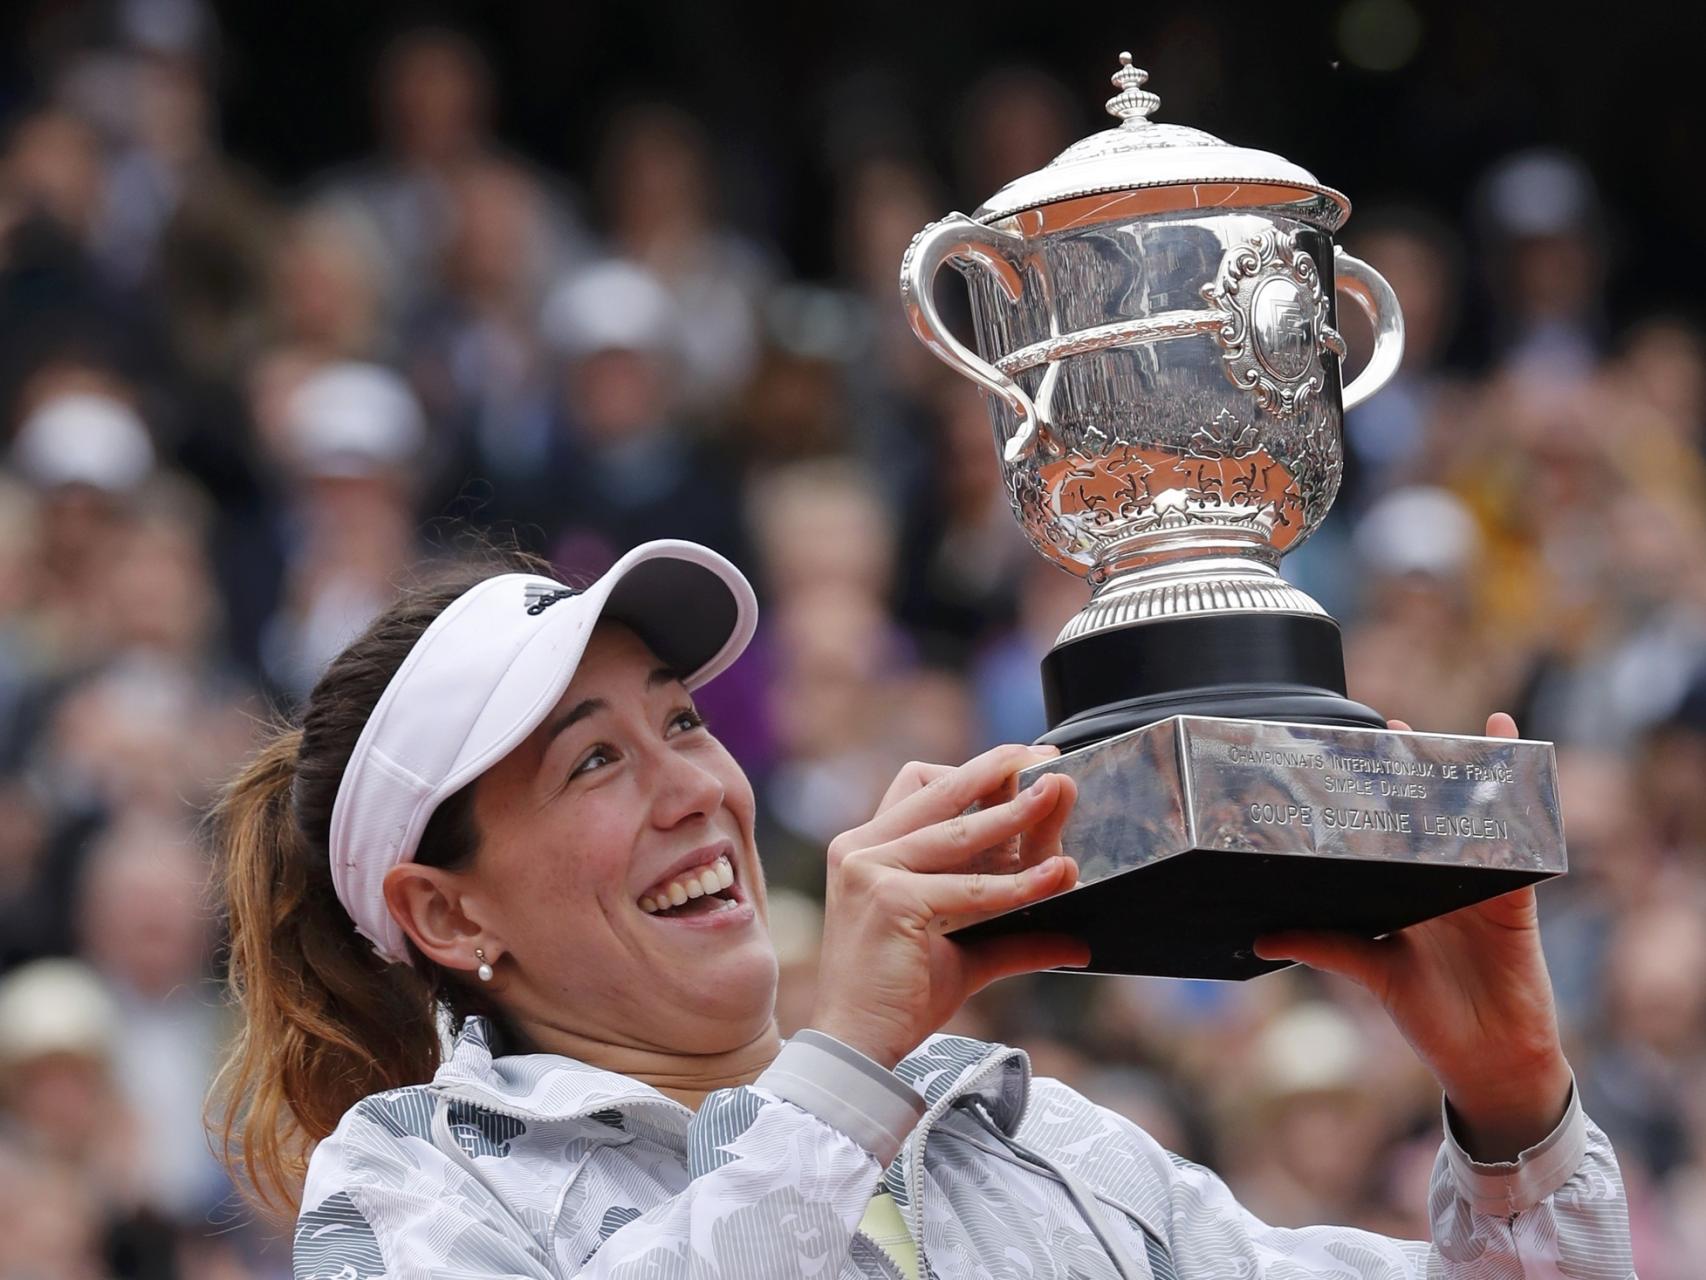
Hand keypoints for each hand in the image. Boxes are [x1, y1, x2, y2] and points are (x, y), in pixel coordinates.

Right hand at [809, 744, 1086, 1068]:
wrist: (859, 1044)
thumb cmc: (899, 996)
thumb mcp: (963, 950)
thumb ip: (1013, 933)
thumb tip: (1076, 942)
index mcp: (868, 847)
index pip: (922, 786)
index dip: (973, 772)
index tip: (1021, 764)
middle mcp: (862, 847)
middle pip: (939, 789)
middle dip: (997, 768)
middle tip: (1047, 758)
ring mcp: (872, 869)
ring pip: (961, 832)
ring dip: (1018, 814)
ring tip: (1059, 795)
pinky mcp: (891, 899)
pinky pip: (971, 887)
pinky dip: (1021, 883)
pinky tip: (1057, 875)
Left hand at [1254, 713, 1571, 1161]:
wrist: (1487, 1060)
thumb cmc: (1430, 1018)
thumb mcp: (1369, 972)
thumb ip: (1323, 946)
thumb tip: (1261, 940)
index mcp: (1405, 894)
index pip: (1384, 835)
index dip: (1369, 798)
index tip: (1345, 756)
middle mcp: (1441, 883)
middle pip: (1429, 817)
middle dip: (1416, 770)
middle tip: (1394, 724)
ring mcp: (1479, 887)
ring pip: (1477, 821)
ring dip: (1477, 775)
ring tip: (1476, 729)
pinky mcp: (1512, 901)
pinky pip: (1520, 845)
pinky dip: (1523, 806)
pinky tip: (1521, 768)